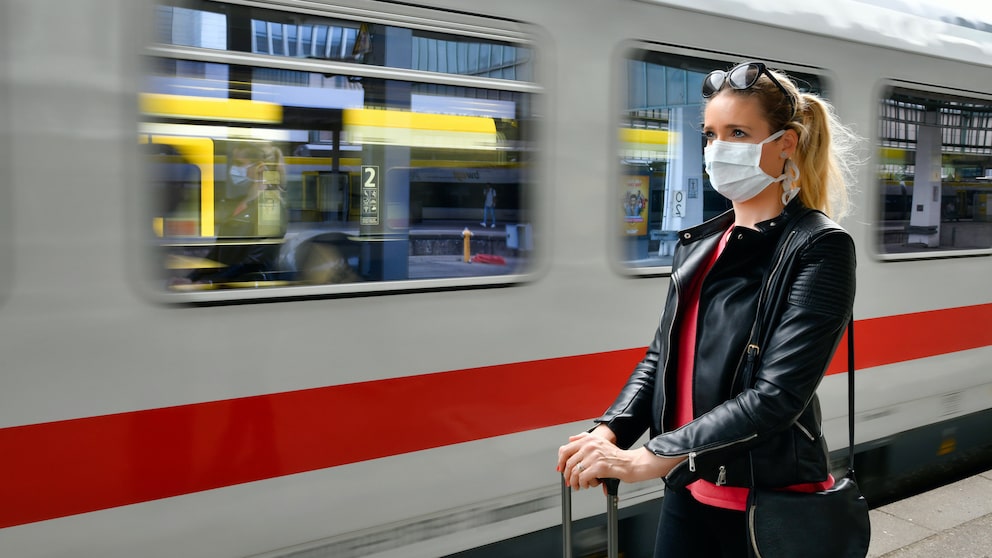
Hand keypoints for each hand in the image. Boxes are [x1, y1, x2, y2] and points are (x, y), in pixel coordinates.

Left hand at [557, 428, 684, 489]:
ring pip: (574, 472)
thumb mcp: (600, 442)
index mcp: (588, 439)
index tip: (561, 469)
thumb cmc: (616, 456)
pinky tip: (589, 484)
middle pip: (568, 463)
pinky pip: (583, 478)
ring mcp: (594, 456)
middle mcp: (590, 446)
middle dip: (568, 475)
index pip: (565, 449)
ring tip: (580, 485)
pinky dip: (584, 484)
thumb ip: (584, 438)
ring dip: (575, 482)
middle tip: (570, 481)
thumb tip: (570, 440)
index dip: (560, 461)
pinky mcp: (599, 467)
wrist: (631, 463)